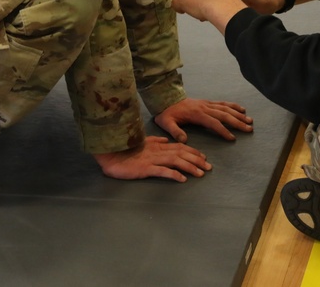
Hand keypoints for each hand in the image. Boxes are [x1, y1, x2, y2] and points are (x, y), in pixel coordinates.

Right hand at [93, 136, 211, 181]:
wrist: (110, 154)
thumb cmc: (125, 150)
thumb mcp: (143, 143)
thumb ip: (156, 141)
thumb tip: (168, 140)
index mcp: (158, 145)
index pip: (180, 147)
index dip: (193, 151)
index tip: (204, 157)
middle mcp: (158, 151)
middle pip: (182, 154)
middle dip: (197, 160)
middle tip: (209, 167)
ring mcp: (152, 159)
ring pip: (175, 161)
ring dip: (190, 167)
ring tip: (201, 173)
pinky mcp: (145, 168)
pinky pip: (162, 171)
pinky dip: (173, 174)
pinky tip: (182, 179)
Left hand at [155, 98, 252, 141]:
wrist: (166, 99)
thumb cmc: (166, 113)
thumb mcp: (166, 123)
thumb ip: (175, 131)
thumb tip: (184, 140)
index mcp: (197, 114)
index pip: (214, 123)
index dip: (223, 130)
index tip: (232, 138)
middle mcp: (205, 108)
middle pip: (224, 115)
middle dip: (237, 122)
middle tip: (249, 129)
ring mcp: (207, 104)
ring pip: (226, 108)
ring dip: (239, 114)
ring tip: (249, 120)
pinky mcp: (207, 102)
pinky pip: (223, 103)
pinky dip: (233, 106)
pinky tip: (242, 109)